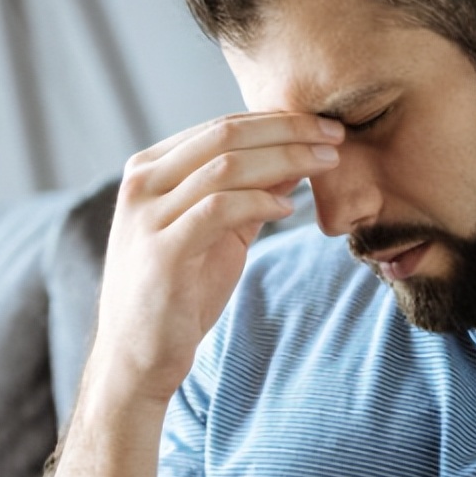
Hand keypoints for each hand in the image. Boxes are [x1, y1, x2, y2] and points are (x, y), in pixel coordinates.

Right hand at [86, 112, 343, 407]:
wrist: (138, 356)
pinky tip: (289, 207)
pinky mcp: (163, 250)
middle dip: (289, 130)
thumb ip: (249, 193)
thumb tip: (298, 158)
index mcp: (150, 169)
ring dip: (286, 159)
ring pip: (226, 166)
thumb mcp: (218, 232)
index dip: (278, 120)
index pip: (222, 126)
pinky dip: (259, 201)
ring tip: (326, 164)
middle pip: (226, 135)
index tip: (326, 126)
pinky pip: (220, 208)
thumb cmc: (179, 293)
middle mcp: (142, 183)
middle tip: (336, 135)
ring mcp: (148, 215)